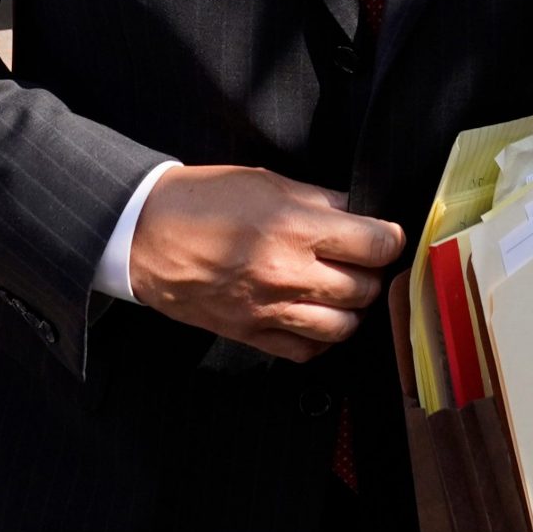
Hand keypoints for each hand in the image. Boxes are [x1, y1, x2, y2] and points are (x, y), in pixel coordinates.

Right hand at [127, 165, 406, 362]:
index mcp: (293, 227)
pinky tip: (317, 316)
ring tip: (343, 288)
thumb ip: (318, 200)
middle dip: (373, 272)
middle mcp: (287, 273)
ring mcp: (269, 309)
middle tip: (362, 258)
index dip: (389, 238)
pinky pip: (307, 351)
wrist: (143, 235)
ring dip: (353, 308)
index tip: (385, 234)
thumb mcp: (266, 180)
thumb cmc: (200, 200)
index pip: (374, 243)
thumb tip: (358, 212)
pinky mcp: (251, 334)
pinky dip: (321, 337)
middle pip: (365, 287)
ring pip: (343, 326)